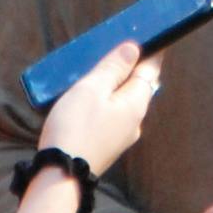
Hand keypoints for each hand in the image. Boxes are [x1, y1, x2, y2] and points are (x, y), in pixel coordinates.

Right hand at [40, 41, 161, 175]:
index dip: (151, 52)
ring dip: (117, 85)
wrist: (60, 176)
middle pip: (139, 87)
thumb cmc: (76, 126)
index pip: (151, 70)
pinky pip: (113, 115)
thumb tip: (134, 49)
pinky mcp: (107, 146)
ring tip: (102, 70)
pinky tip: (92, 99)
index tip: (151, 35)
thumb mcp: (92, 89)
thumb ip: (113, 68)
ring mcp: (122, 136)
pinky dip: (108, 101)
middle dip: (132, 68)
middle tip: (121, 48)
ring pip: (125, 103)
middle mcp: (135, 121)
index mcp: (136, 103)